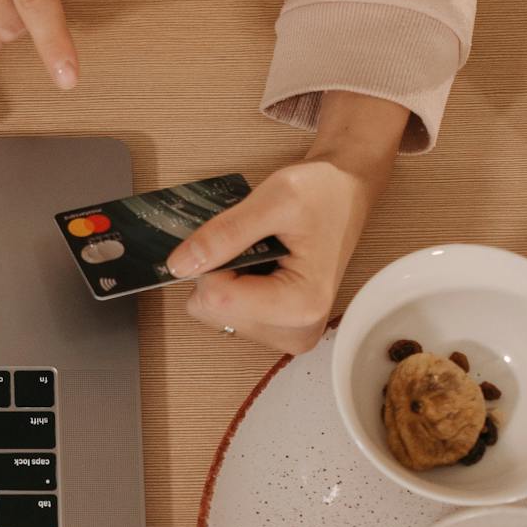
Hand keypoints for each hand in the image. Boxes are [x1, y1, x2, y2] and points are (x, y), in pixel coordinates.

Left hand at [168, 93, 411, 353]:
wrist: (347, 193)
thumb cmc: (323, 191)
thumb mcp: (274, 199)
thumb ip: (224, 234)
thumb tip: (178, 266)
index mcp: (300, 304)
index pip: (216, 298)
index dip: (211, 260)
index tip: (239, 235)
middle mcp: (296, 331)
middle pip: (212, 311)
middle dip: (218, 271)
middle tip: (253, 242)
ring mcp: (287, 334)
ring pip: (214, 313)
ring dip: (225, 278)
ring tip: (261, 252)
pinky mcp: (279, 330)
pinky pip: (226, 313)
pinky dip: (232, 286)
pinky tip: (259, 265)